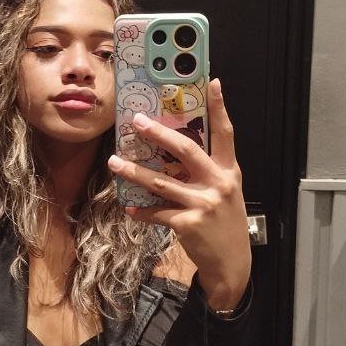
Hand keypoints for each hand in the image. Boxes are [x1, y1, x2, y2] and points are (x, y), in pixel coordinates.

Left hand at [109, 78, 251, 309]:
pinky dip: (140, 211)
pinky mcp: (188, 224)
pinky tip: (128, 207)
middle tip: (138, 121)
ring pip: (161, 182)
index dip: (220, 108)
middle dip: (160, 133)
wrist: (232, 263)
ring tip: (114, 161)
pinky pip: (156, 213)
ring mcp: (203, 204)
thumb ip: (209, 170)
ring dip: (134, 172)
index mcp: (228, 171)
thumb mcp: (225, 192)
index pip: (226, 134)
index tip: (213, 83)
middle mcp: (218, 183)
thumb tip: (177, 148)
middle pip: (186, 150)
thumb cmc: (224, 222)